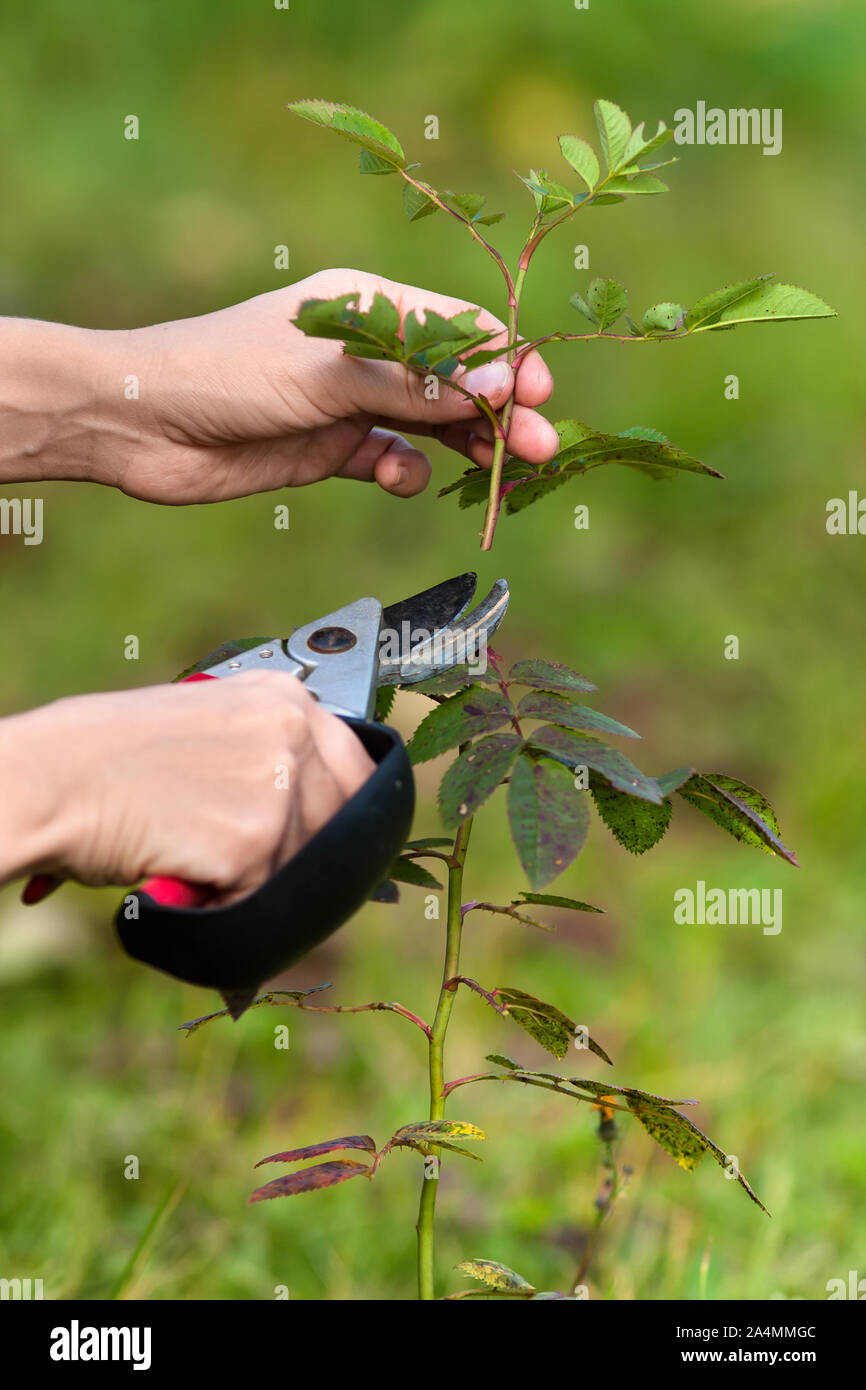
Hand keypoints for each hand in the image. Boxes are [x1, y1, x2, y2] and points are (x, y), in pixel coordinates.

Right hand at [0, 674, 374, 900]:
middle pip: (344, 822)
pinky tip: (184, 881)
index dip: (345, 813)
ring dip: (256, 883)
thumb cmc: (106, 758)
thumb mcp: (203, 722)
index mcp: (283, 696)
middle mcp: (292, 731)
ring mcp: (278, 786)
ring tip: (198, 864)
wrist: (50, 780)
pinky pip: (264, 899)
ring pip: (303, 866)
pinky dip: (226, 907)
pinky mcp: (255, 842)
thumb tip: (314, 803)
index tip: (331, 841)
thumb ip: (263, 750)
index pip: (358, 766)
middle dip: (306, 855)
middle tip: (250, 866)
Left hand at [98, 268, 558, 502]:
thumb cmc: (224, 374)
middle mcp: (364, 352)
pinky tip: (402, 480)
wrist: (137, 423)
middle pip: (454, 380)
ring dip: (465, 447)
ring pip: (429, 424)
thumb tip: (495, 386)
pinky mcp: (327, 448)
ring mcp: (347, 403)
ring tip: (500, 476)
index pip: (459, 326)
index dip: (503, 360)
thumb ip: (411, 381)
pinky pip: (387, 459)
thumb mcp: (326, 373)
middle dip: (498, 412)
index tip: (535, 397)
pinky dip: (404, 471)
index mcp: (367, 306)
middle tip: (540, 451)